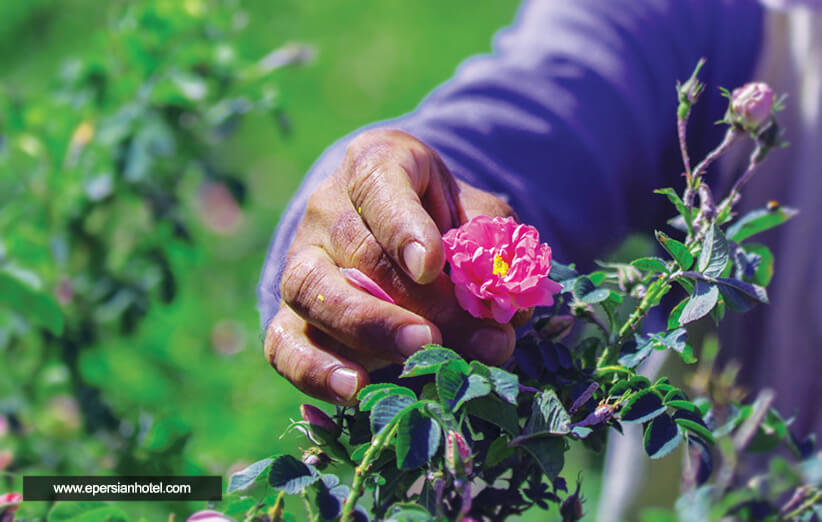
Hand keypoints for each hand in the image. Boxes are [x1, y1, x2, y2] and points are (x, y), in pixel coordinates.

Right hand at [264, 129, 531, 403]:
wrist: (402, 239)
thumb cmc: (445, 222)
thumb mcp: (475, 217)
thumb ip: (492, 256)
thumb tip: (508, 314)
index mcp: (375, 164)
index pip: (380, 186)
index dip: (403, 227)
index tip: (429, 265)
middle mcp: (327, 208)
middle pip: (356, 251)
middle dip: (410, 300)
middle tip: (448, 334)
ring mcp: (300, 260)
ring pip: (312, 292)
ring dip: (367, 329)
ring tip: (417, 355)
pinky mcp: (286, 313)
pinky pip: (283, 343)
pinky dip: (314, 370)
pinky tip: (356, 390)